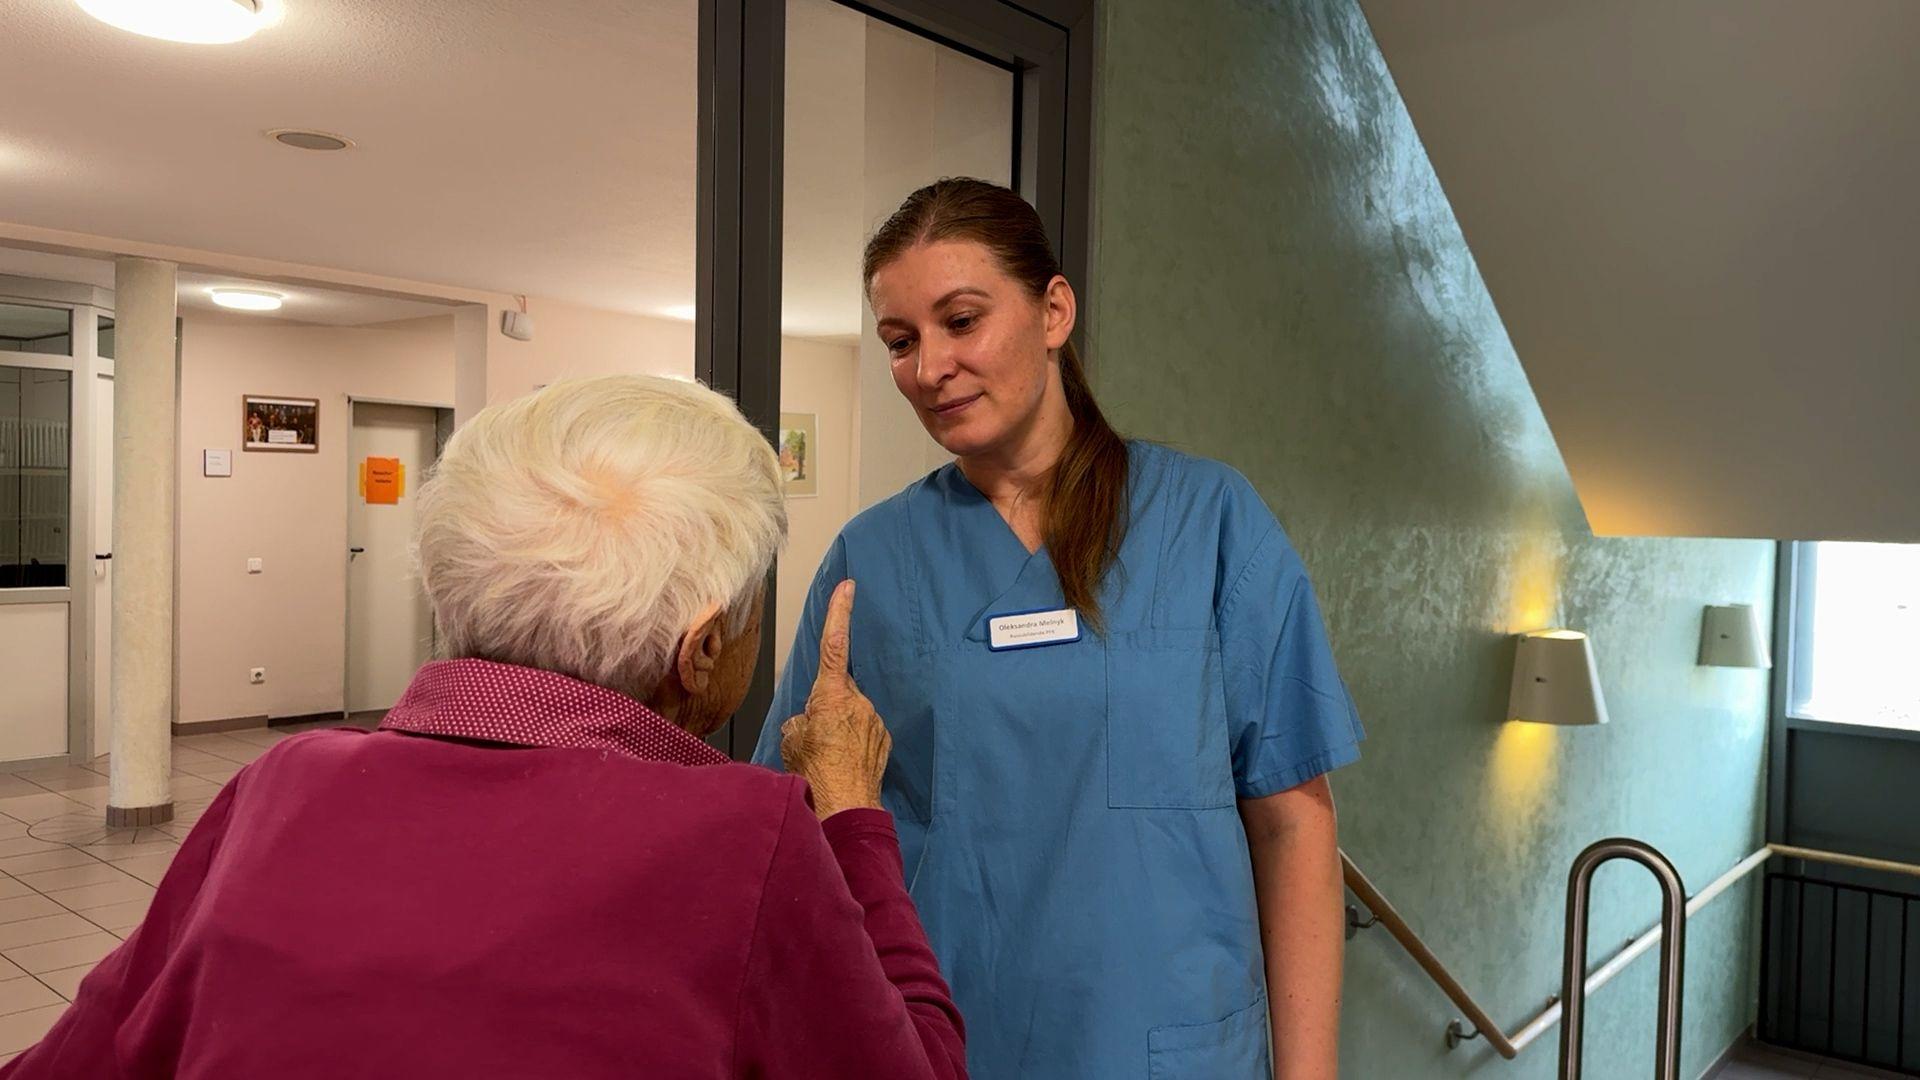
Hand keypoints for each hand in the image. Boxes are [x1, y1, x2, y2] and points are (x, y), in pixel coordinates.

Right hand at [780, 580, 891, 819]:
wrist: (845, 807)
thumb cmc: (814, 773)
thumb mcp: (790, 740)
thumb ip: (799, 720)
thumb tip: (806, 722)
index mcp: (831, 695)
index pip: (834, 644)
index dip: (839, 613)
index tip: (848, 587)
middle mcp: (858, 702)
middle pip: (838, 690)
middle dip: (826, 705)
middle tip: (814, 736)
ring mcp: (874, 721)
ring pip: (851, 714)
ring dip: (839, 727)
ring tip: (827, 755)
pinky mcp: (884, 739)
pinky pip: (864, 732)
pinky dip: (852, 742)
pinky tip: (843, 761)